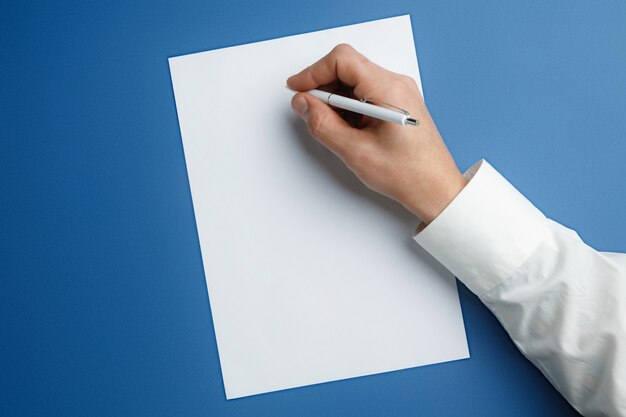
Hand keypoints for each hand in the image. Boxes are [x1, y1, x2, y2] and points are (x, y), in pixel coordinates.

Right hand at [287, 44, 466, 223]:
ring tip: (335, 129)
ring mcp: (399, 92)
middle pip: (347, 68)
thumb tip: (303, 103)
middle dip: (323, 87)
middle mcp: (396, 84)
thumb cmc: (407, 174)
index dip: (313, 72)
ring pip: (355, 81)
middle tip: (310, 112)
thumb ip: (323, 124)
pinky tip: (350, 131)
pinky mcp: (397, 103)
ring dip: (336, 100)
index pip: (342, 60)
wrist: (435, 189)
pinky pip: (365, 93)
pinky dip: (349, 107)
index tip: (297, 88)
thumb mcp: (355, 152)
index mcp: (389, 90)